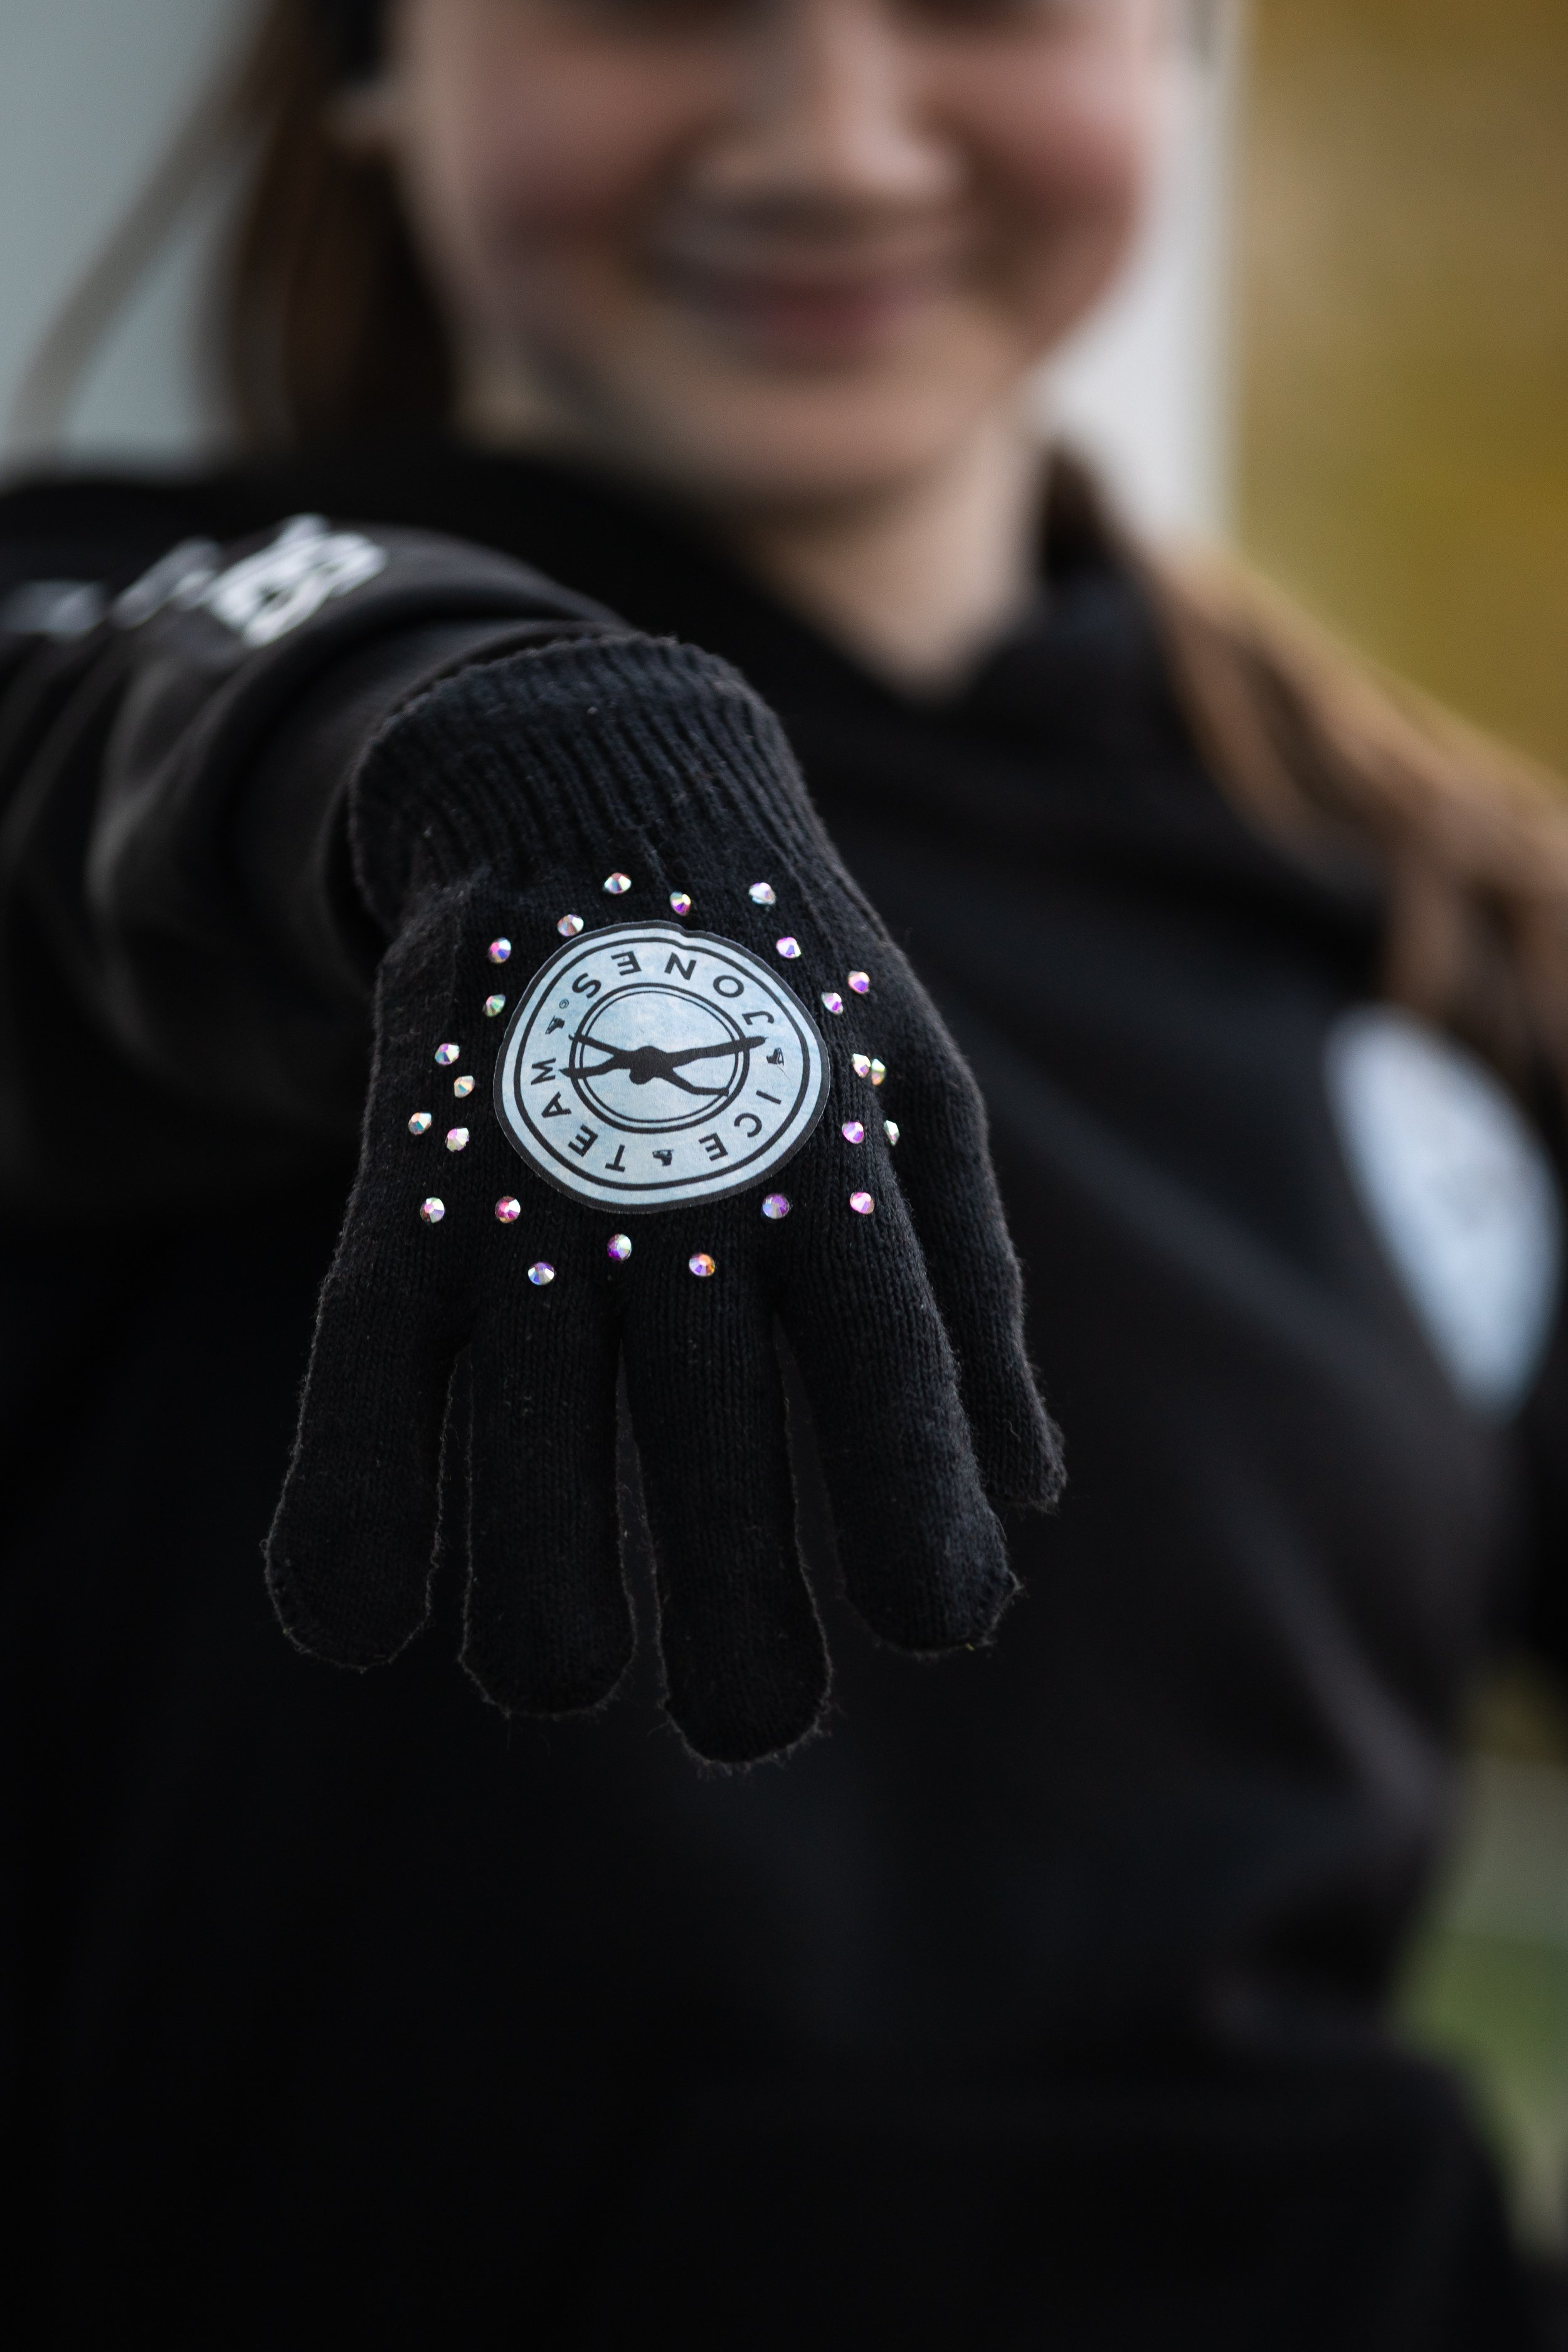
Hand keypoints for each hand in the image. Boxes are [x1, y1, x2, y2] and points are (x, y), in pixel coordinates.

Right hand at [265, 636, 1059, 1761]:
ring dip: (544, 1623)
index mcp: (842, 1174)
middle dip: (738, 1644)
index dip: (921, 1534)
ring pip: (531, 1464)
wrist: (599, 799)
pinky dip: (348, 1522)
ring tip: (559, 1673)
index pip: (894, 1386)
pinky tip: (355, 1625)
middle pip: (717, 1467)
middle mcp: (692, 1196)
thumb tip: (1026, 1511)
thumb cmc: (794, 991)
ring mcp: (539, 1195)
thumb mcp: (922, 1106)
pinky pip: (361, 1382)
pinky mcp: (411, 1191)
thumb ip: (970, 1305)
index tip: (934, 1625)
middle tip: (745, 1719)